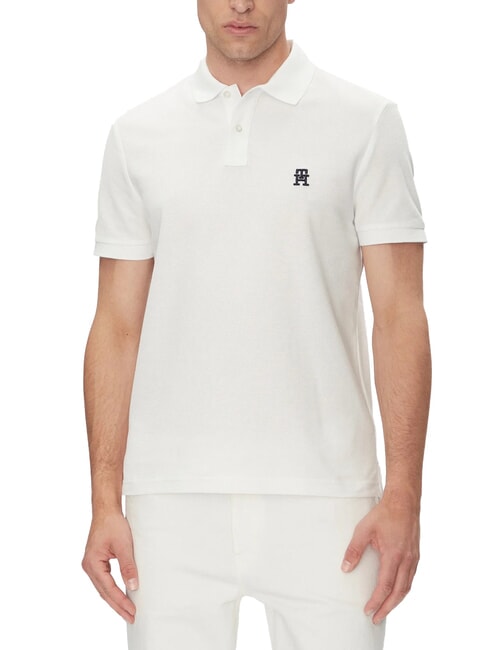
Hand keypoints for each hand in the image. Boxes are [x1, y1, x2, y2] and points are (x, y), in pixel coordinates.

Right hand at [81, 511, 138, 623]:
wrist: (106, 510)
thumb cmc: (113, 524)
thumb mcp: (124, 545)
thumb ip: (128, 566)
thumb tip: (134, 586)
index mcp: (92, 564)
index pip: (108, 589)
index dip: (121, 601)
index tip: (132, 611)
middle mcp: (89, 567)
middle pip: (104, 592)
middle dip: (118, 606)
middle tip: (132, 618)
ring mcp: (91, 565)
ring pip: (103, 588)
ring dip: (115, 600)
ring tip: (127, 611)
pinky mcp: (96, 562)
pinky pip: (104, 581)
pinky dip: (112, 590)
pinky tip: (121, 596)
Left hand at [341, 497, 419, 624]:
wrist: (404, 501)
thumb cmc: (383, 514)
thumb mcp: (364, 529)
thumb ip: (354, 550)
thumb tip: (345, 568)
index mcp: (394, 556)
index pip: (385, 586)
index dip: (376, 601)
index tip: (367, 610)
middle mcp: (407, 560)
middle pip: (398, 592)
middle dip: (387, 608)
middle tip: (376, 619)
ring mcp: (413, 558)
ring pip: (407, 587)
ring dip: (396, 601)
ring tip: (385, 609)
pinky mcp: (415, 555)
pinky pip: (411, 578)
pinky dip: (403, 589)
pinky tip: (396, 591)